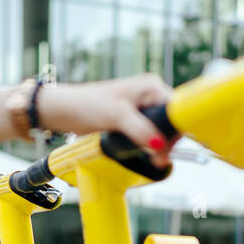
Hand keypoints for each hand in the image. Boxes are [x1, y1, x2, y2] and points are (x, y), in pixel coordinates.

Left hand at [36, 73, 173, 164]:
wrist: (67, 111)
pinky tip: (144, 152)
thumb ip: (140, 130)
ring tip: (150, 156)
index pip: (177, 109)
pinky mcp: (135, 121)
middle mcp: (151, 95)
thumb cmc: (88, 105)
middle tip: (156, 156)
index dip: (176, 129)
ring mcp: (143, 109)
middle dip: (166, 140)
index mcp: (152, 87)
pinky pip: (150, 135)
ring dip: (157, 145)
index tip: (167, 147)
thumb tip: (160, 146)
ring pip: (161, 131)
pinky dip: (148, 145)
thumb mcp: (117, 116)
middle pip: (171, 122)